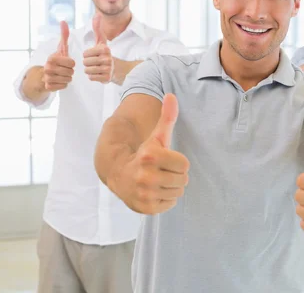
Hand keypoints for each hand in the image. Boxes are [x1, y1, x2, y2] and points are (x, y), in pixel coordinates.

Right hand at [42, 21, 74, 91]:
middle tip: (65, 69)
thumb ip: (64, 36)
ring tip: (63, 74)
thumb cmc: (58, 60)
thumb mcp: (62, 48)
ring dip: (68, 78)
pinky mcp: (48, 87)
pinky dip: (64, 84)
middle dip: (70, 71)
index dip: (72, 64)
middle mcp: (47, 67)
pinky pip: (63, 87)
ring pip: (68, 80)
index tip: (67, 62)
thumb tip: (63, 21)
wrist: (47, 74)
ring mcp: (46, 78)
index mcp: (52, 58)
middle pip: (70, 72)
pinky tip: (60, 81)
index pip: (72, 63)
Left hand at [83, 14, 113, 82]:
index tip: (93, 54)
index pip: (85, 53)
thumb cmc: (104, 53)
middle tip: (95, 62)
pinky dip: (93, 76)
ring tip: (96, 68)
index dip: (87, 55)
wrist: (116, 68)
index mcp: (105, 49)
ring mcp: (108, 69)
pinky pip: (91, 78)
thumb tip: (97, 15)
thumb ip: (97, 29)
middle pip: (85, 62)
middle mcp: (107, 59)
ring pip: (87, 70)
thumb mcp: (101, 41)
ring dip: (89, 70)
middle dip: (87, 63)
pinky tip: (98, 74)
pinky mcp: (107, 78)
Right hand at [115, 94, 189, 214]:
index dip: (177, 161)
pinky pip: (170, 204)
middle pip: (183, 180)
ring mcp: (144, 194)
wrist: (119, 174)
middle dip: (175, 174)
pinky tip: (153, 191)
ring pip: (177, 193)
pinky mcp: (145, 208)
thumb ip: (167, 117)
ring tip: (157, 180)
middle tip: (161, 171)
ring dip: (171, 187)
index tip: (164, 159)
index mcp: (150, 156)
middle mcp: (145, 176)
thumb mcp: (156, 136)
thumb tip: (171, 95)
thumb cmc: (144, 154)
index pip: (184, 164)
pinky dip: (165, 199)